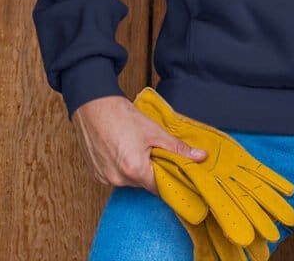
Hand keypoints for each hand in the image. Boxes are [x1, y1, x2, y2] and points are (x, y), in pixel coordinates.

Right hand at [71, 94, 208, 193]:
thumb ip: (177, 148)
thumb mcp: (154, 131)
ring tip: (138, 147)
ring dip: (137, 168)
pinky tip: (124, 149)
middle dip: (154, 170)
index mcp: (134, 170)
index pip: (160, 187)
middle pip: (145, 183)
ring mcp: (104, 178)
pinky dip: (123, 167)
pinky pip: (116, 176)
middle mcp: (117, 179)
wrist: (93, 105)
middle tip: (157, 152)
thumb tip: (200, 157)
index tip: (178, 172)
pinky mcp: (96, 173)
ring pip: (130, 180)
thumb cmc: (121, 115)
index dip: (171, 179)